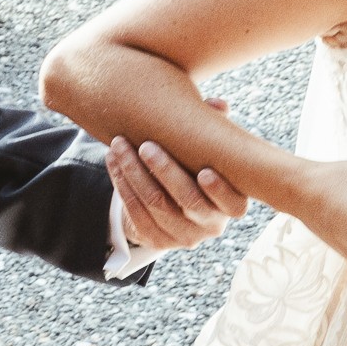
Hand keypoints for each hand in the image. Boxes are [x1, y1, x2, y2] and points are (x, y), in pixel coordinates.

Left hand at [107, 102, 250, 255]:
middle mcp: (210, 225)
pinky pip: (136, 213)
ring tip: (118, 146)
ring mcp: (184, 237)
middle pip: (188, 200)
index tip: (204, 171)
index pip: (232, 203)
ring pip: (156, 206)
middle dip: (165, 170)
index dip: (219, 190)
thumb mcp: (209, 150)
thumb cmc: (196, 165)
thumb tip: (218, 105)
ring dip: (134, 173)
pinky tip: (114, 162)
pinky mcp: (158, 240)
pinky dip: (123, 185)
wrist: (172, 202)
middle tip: (145, 146)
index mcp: (232, 204)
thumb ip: (216, 128)